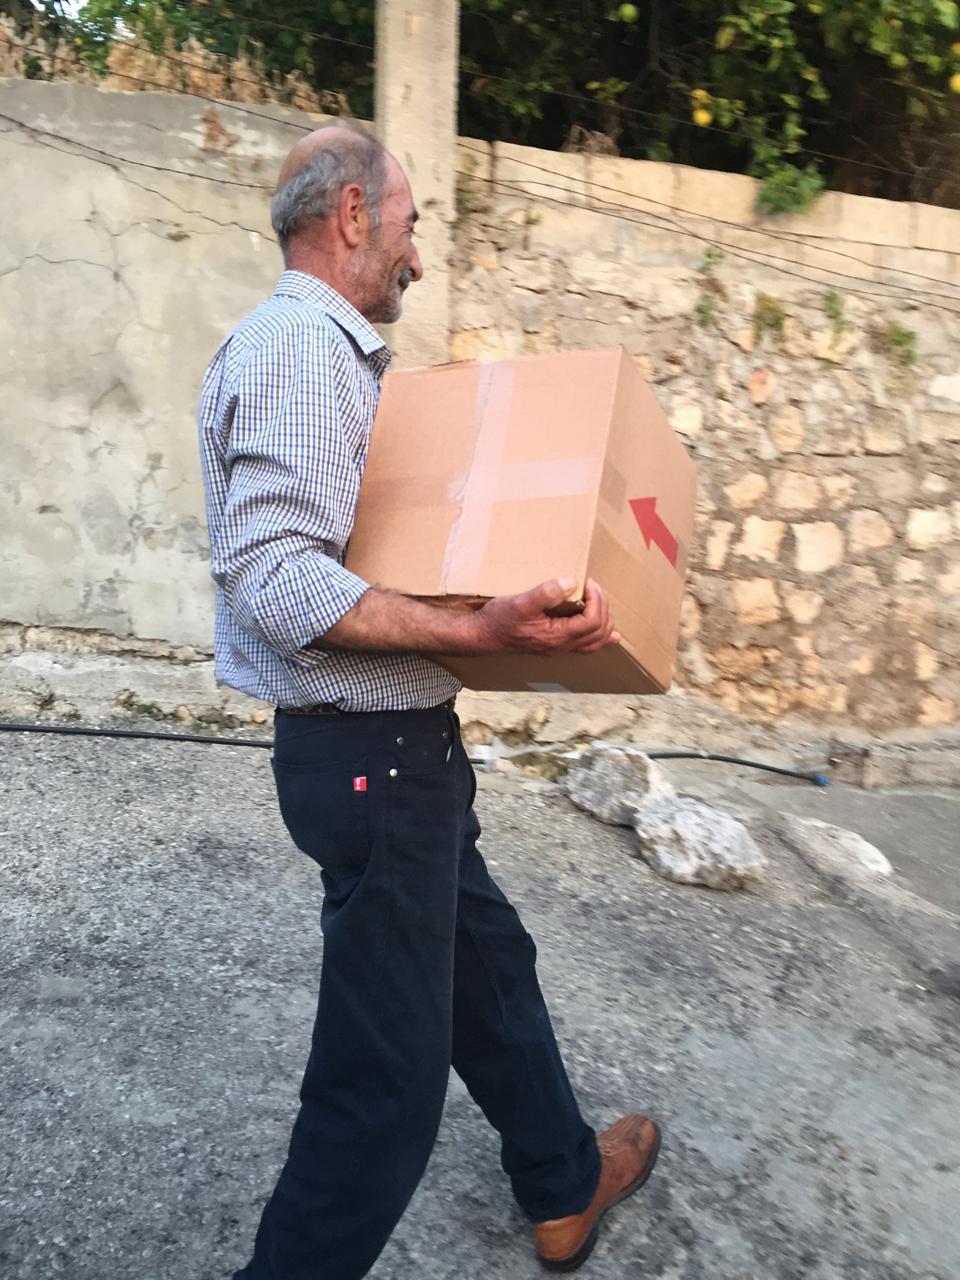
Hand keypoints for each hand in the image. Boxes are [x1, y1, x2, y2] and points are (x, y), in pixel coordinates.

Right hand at [473, 578, 619, 655]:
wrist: (484, 635)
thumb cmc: (500, 619)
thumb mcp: (521, 602)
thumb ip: (546, 593)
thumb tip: (570, 583)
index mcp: (557, 636)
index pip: (592, 621)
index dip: (596, 600)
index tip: (588, 582)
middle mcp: (562, 646)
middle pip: (599, 631)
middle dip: (602, 606)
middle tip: (593, 587)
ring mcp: (560, 648)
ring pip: (595, 641)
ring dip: (604, 621)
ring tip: (601, 602)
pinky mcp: (555, 646)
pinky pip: (586, 646)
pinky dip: (601, 638)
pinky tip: (610, 635)